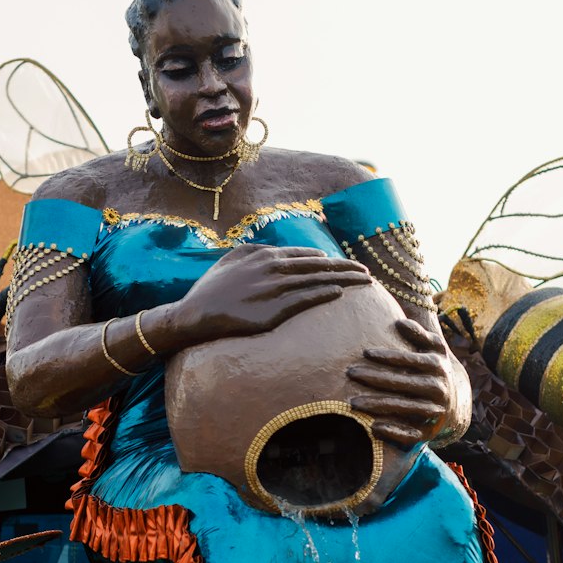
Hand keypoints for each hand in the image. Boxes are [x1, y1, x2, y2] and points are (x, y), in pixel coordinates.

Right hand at [168, 244, 370, 343]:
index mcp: (266, 255)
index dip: (330, 261)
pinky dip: (324, 294)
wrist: (195, 314)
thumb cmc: (211, 289)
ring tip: (365, 282)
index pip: (307, 256)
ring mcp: (274, 289)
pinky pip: (305, 299)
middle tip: (367, 273)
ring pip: (318, 280)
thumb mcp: (230, 260)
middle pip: (320, 266)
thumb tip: (271, 248)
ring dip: (345, 280)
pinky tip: (339, 293)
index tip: (347, 265)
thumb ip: (253, 250)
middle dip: (347, 268)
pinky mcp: (273, 311)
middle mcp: (273, 268)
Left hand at [347, 318, 472, 447]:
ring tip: (353, 402)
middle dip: (375, 378)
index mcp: (437, 366)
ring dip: (378, 406)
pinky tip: (373, 427)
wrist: (453, 401)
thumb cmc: (434, 368)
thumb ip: (419, 333)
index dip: (388, 356)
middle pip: (403, 383)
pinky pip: (411, 434)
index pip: (410, 360)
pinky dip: (394, 432)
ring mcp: (434, 411)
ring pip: (404, 408)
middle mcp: (438, 389)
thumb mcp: (434, 348)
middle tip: (351, 373)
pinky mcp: (429, 432)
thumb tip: (399, 323)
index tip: (365, 352)